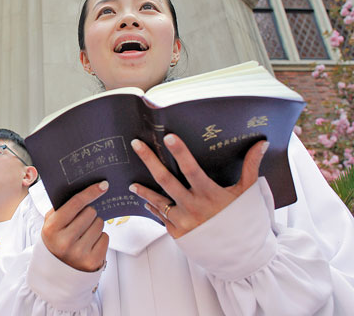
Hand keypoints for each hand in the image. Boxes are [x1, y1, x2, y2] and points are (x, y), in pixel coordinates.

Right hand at [41, 181, 109, 271]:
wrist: (57, 269)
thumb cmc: (56, 239)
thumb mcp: (51, 222)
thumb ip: (62, 206)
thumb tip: (86, 188)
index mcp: (52, 228)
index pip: (75, 204)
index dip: (90, 192)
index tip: (103, 185)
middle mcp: (64, 242)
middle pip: (91, 212)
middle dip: (89, 214)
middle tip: (81, 222)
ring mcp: (79, 253)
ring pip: (99, 224)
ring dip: (95, 226)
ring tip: (84, 234)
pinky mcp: (92, 262)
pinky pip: (105, 238)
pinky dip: (100, 238)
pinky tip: (90, 244)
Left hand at [129, 134, 268, 238]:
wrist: (242, 256)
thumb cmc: (245, 221)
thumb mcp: (248, 194)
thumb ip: (250, 167)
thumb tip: (261, 144)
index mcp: (210, 194)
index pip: (191, 169)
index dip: (180, 152)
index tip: (168, 137)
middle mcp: (193, 207)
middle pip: (165, 180)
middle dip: (149, 160)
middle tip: (136, 144)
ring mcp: (183, 221)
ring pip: (157, 201)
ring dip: (143, 190)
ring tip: (131, 182)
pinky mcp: (177, 233)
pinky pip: (161, 217)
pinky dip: (153, 207)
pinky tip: (145, 200)